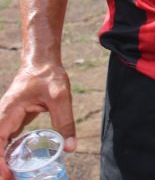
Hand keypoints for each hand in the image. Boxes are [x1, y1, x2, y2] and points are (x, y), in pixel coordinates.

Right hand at [0, 65, 75, 179]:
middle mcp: (3, 118)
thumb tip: (70, 147)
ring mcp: (6, 121)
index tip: (8, 174)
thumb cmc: (48, 75)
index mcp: (8, 111)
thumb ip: (65, 120)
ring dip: (4, 163)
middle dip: (1, 166)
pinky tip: (19, 168)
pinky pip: (7, 143)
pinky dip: (10, 157)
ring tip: (16, 178)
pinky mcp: (13, 123)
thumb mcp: (60, 96)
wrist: (42, 62)